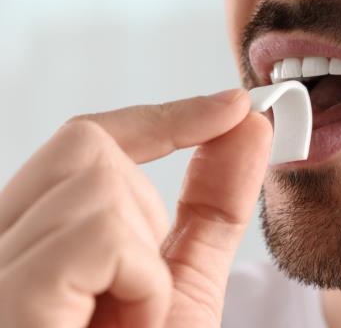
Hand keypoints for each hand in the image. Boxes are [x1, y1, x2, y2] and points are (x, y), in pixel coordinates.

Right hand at [0, 89, 272, 327]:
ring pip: (95, 185)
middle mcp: (1, 242)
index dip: (167, 114)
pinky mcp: (8, 292)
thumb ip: (210, 206)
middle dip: (147, 195)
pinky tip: (119, 326)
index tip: (233, 105)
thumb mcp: (182, 284)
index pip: (90, 142)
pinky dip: (137, 279)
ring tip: (127, 325)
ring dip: (146, 257)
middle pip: (86, 147)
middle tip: (165, 260)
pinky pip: (95, 235)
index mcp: (42, 240)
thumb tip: (246, 129)